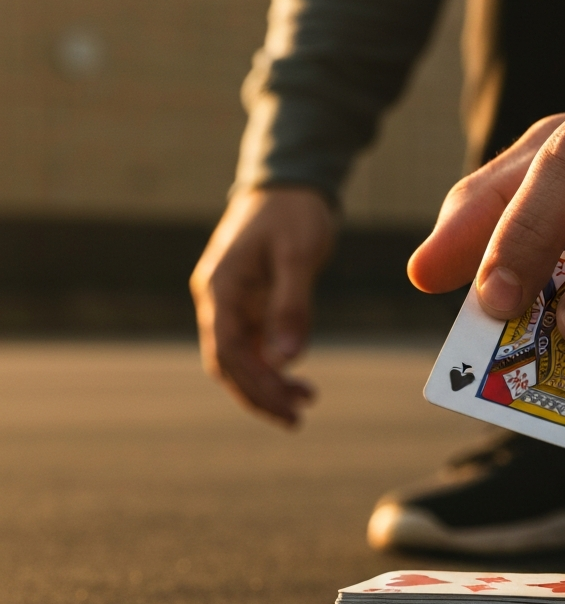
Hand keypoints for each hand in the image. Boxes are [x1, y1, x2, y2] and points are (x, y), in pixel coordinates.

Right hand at [190, 187, 335, 424]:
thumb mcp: (298, 255)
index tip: (287, 407)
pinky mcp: (249, 304)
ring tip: (306, 401)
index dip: (255, 385)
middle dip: (260, 394)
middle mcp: (218, 299)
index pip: (228, 351)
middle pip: (228, 362)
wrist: (292, 184)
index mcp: (220, 286)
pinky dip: (274, 365)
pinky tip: (299, 379)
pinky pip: (254, 344)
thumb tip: (286, 360)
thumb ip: (292, 306)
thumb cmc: (294, 214)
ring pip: (241, 358)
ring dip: (268, 384)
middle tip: (297, 418)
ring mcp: (231, 303)